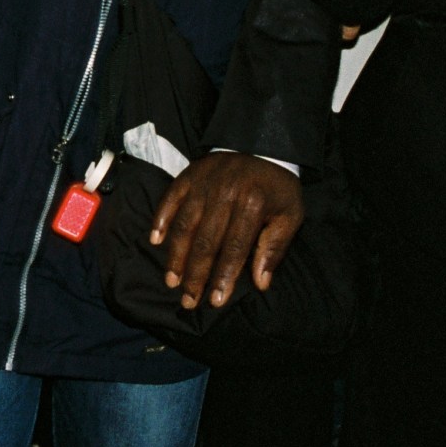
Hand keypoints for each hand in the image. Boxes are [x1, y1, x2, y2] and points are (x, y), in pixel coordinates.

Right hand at [150, 152, 304, 308]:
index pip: (234, 248)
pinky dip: (161, 219)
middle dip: (195, 275)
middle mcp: (225, 194)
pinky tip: (155, 240)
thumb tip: (260, 283)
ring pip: (185, 225)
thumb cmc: (277, 188)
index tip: (215, 301)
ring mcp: (203, 184)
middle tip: (188, 301)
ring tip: (171, 280)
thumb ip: (274, 248)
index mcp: (253, 205)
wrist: (262, 145)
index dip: (223, 277)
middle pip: (206, 242)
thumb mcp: (290, 215)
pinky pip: (170, 200)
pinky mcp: (188, 176)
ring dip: (176, 255)